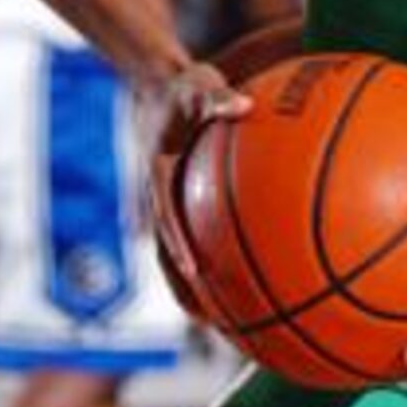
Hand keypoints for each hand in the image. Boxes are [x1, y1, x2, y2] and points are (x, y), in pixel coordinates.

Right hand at [144, 60, 251, 313]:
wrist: (161, 85)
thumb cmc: (184, 86)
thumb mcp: (198, 84)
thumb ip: (217, 98)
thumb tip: (244, 105)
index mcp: (158, 172)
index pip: (165, 214)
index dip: (178, 244)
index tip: (195, 270)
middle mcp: (160, 195)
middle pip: (166, 250)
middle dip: (182, 287)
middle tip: (204, 321)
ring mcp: (169, 202)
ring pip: (178, 251)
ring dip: (194, 285)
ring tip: (222, 322)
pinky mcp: (183, 201)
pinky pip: (197, 233)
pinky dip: (215, 255)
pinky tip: (247, 277)